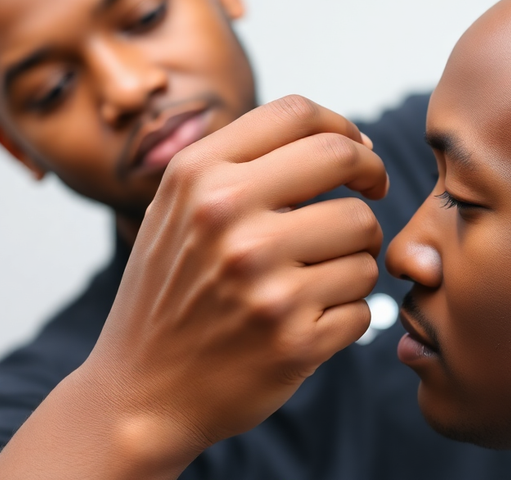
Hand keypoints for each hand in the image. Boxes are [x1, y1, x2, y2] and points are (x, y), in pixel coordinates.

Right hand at [92, 95, 386, 452]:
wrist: (139, 395)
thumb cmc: (172, 292)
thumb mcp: (178, 209)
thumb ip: (244, 163)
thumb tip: (347, 140)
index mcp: (199, 178)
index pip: (298, 114)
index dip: (344, 129)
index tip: (358, 156)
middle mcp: (229, 220)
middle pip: (347, 162)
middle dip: (371, 179)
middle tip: (371, 197)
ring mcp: (265, 282)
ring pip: (366, 239)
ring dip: (355, 259)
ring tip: (315, 279)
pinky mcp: (296, 339)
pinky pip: (365, 304)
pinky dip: (347, 313)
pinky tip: (307, 323)